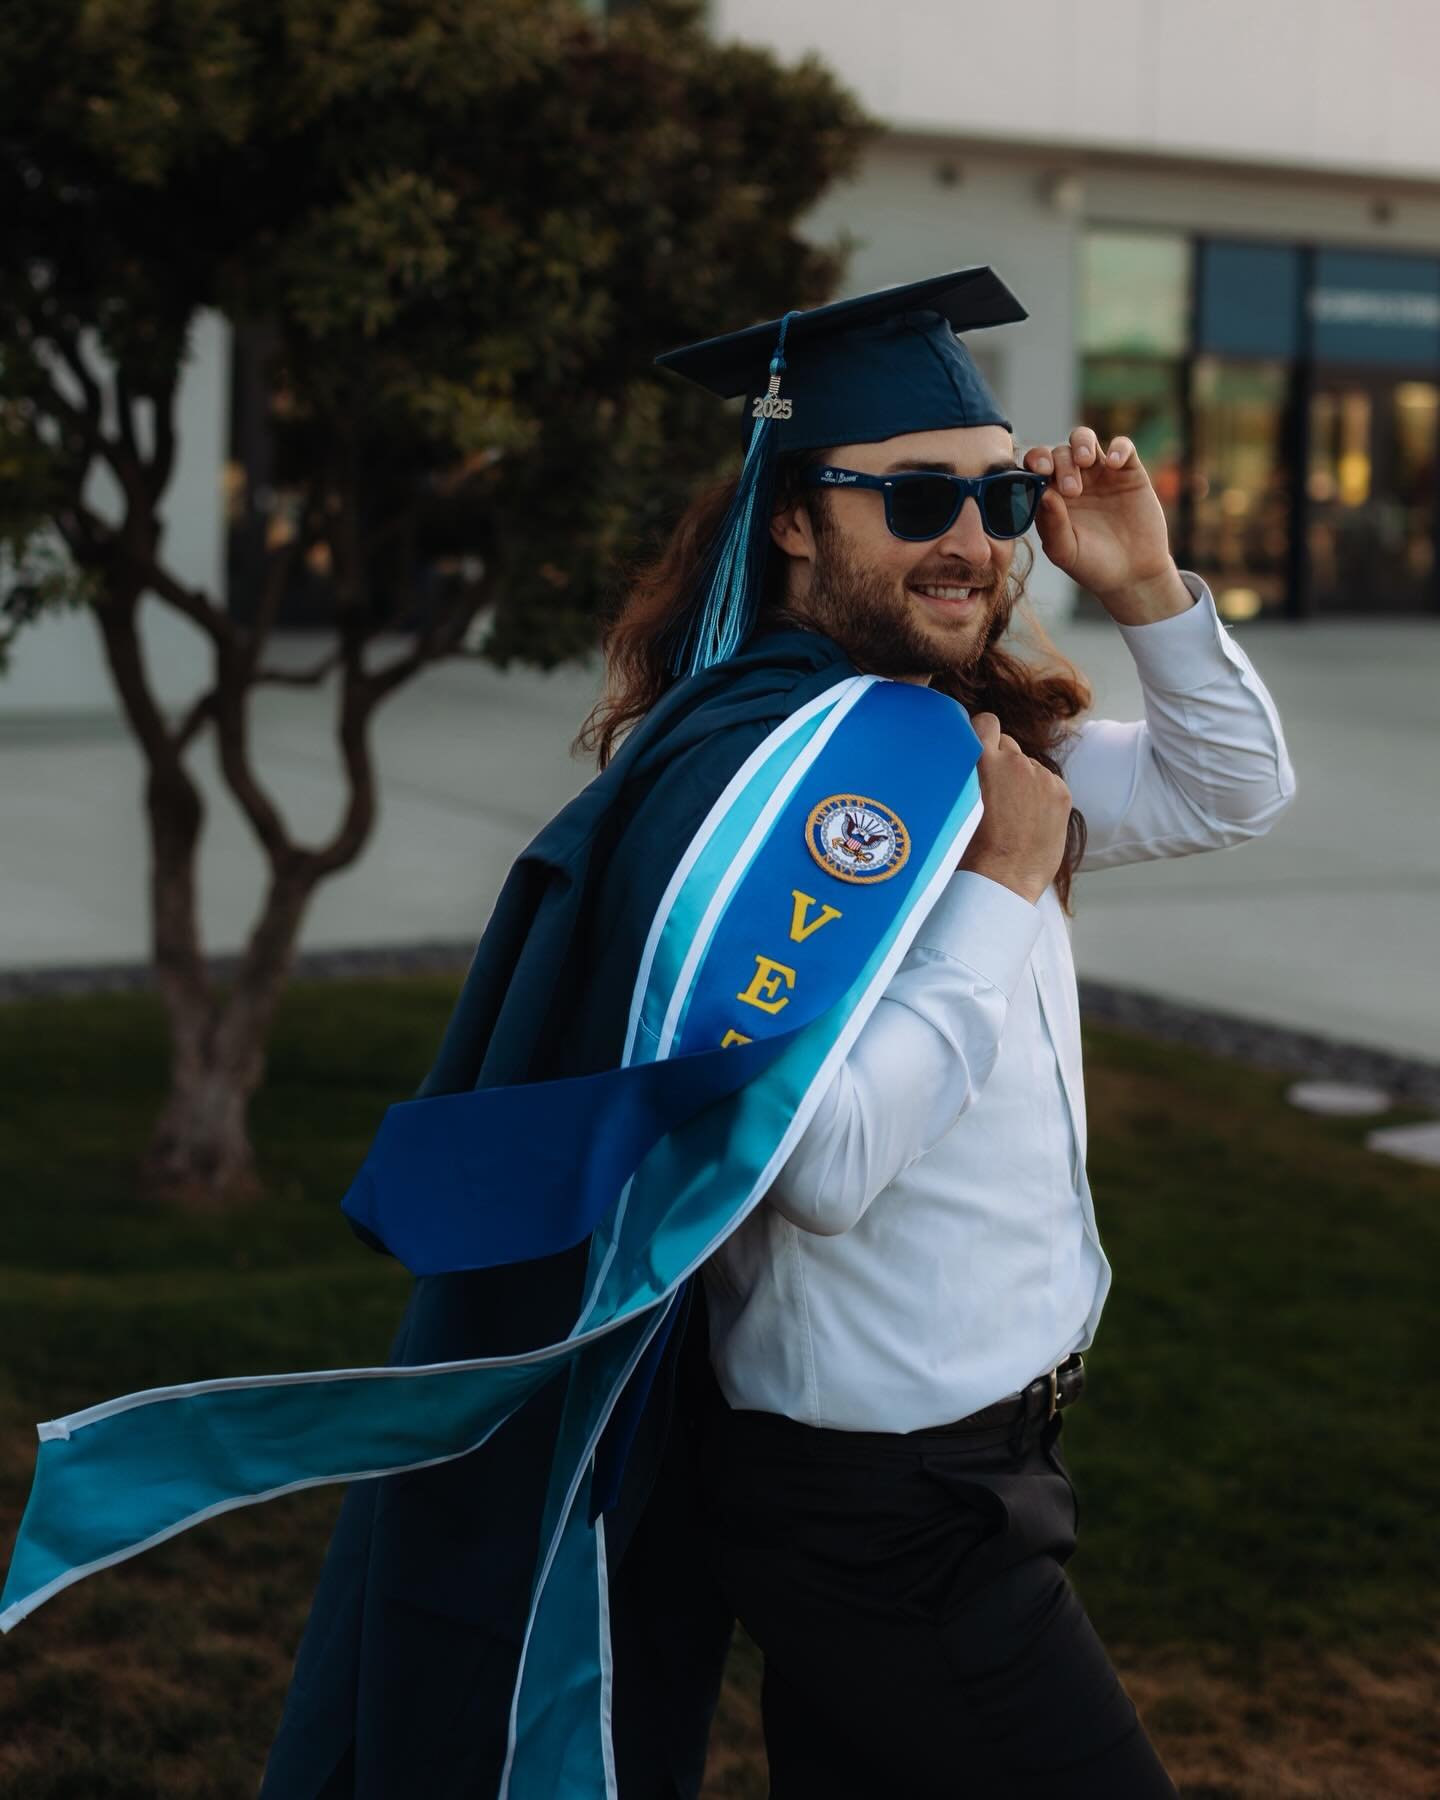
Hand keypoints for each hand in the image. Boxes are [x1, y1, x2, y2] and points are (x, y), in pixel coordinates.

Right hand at [957, 712, 1071, 904]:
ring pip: (1029, 766)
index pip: (986, 722)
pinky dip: (1041, 796)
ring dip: (1022, 781)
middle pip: (1009, 745)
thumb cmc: (969, 849)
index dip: (982, 734)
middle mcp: (1015, 761)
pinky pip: (1048, 783)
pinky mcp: (1061, 792)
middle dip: (1002, 761)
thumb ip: (963, 775)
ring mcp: (1041, 776)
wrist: (1002, 880)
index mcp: (982, 761)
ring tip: (1013, 814)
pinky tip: (1030, 820)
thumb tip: (962, 763)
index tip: (979, 748)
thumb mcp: (955, 803)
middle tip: (994, 792)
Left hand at [1022, 427, 1183, 616]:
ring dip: (1082, 443)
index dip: (1034, 462)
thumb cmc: (1093, 566)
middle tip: (1072, 491)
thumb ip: (1052, 525)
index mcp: (1051, 497)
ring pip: (1084, 439)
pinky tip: (1115, 464)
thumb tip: (1043, 493)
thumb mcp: (1066, 552)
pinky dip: (1119, 448)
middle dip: (1061, 464)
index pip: (1035, 469)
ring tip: (1086, 461)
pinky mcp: (1129, 472)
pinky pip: (1123, 446)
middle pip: (1059, 452)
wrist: (1134, 574)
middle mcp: (1072, 480)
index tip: (1039, 471)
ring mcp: (1100, 474)